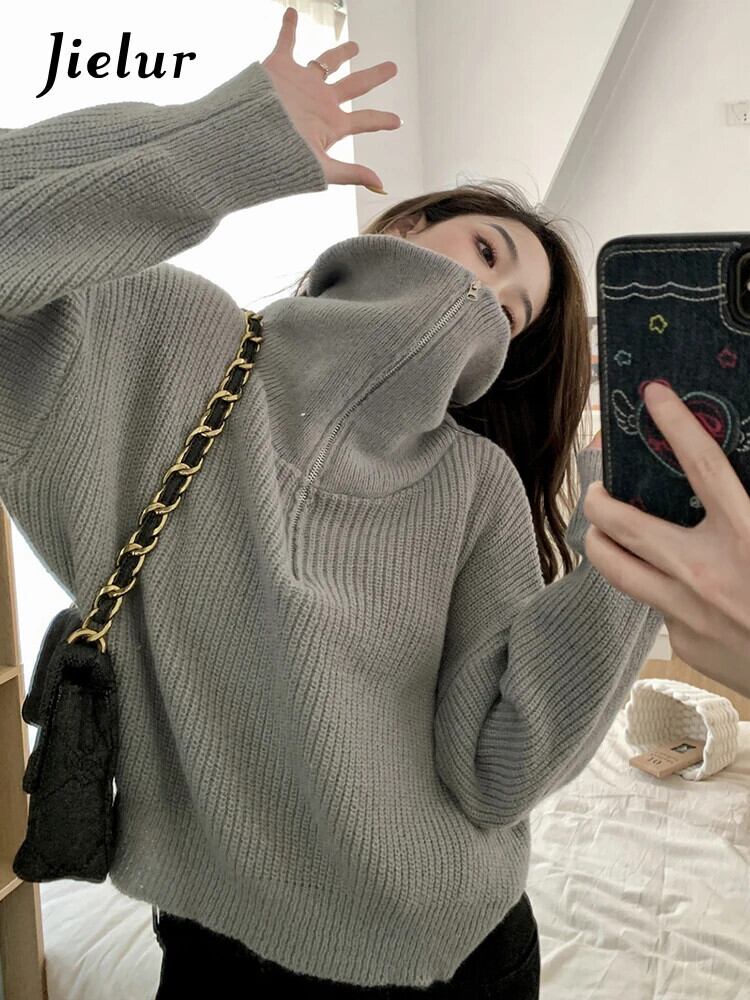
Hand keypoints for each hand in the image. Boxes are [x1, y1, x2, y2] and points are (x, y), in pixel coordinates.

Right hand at [261, 6, 399, 190]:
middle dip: (374, 76)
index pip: (364, 120)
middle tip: (392, 68)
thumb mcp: (320, 167)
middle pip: (355, 85)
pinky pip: (286, 42)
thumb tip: (381, 184)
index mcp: (331, 124)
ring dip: (341, 52)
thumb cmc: (281, 157)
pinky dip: (288, 27)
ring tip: (355, 46)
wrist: (247, 138)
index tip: (398, 121)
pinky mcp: (280, 68)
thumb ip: (350, 173)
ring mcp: (302, 84)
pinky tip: (291, 12)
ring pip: (327, 62)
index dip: (382, 120)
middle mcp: (320, 102)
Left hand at [582, 382, 749, 696]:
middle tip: (598, 488)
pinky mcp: (683, 643)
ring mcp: (685, 612)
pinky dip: (659, 589)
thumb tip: (730, 481)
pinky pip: (655, 606)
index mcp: (745, 536)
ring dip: (601, 542)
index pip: (702, 465)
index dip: (677, 423)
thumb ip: (747, 504)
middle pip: (620, 524)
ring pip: (614, 567)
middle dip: (597, 498)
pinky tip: (677, 587)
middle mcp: (704, 572)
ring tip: (603, 529)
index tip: (654, 396)